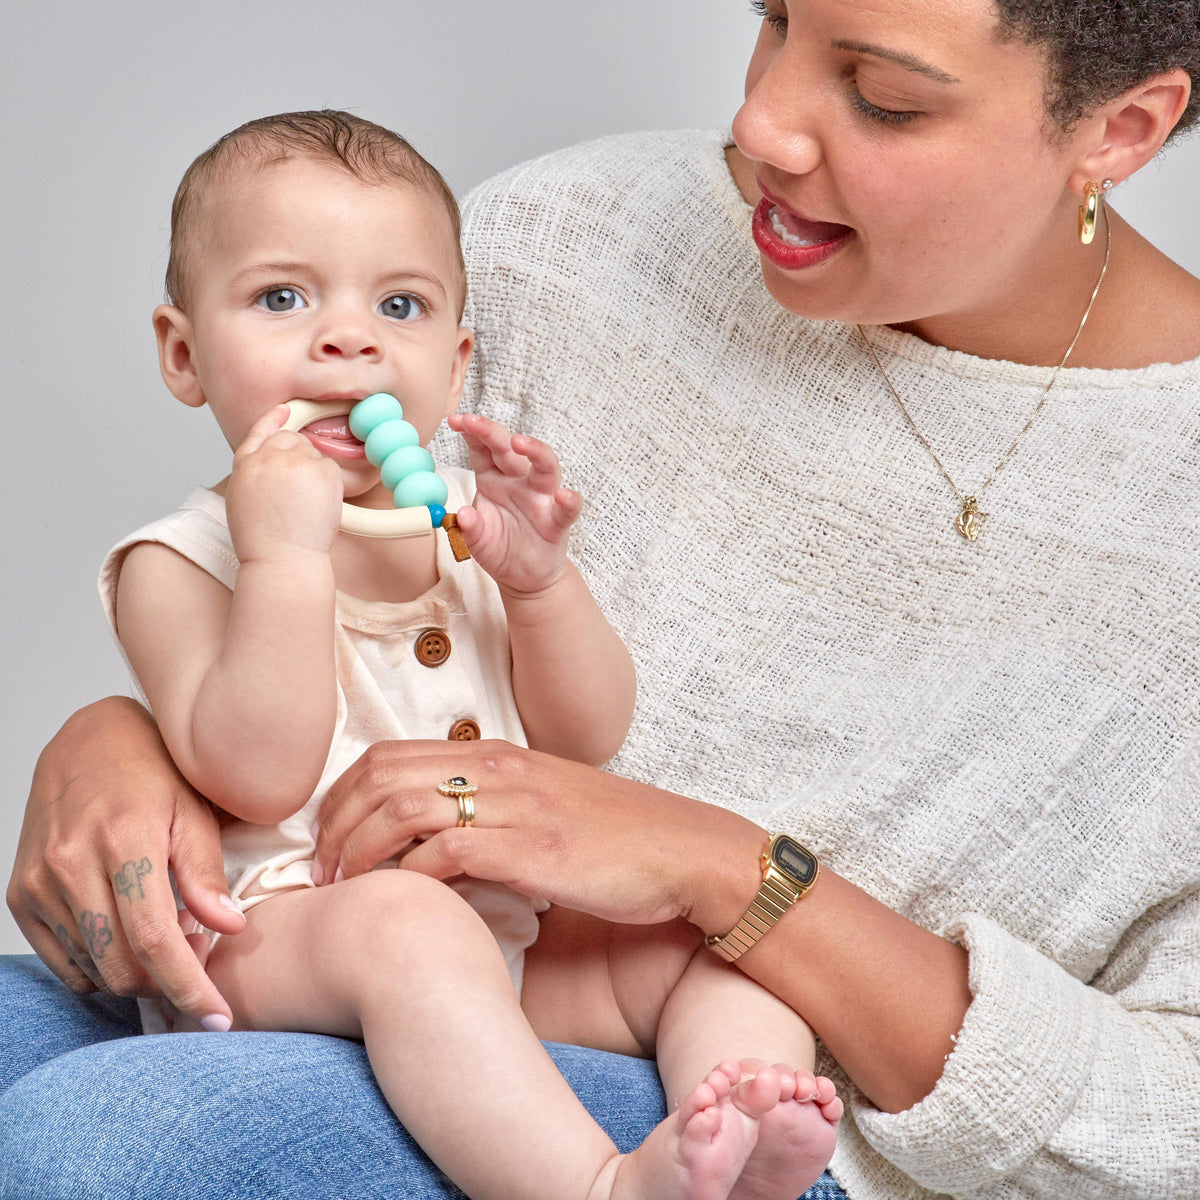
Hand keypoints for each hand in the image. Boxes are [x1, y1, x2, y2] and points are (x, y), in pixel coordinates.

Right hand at [6, 697, 242, 1026]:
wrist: (88, 741)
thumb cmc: (154, 773)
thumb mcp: (195, 811)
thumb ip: (206, 872)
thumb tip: (228, 929)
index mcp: (124, 839)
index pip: (156, 939)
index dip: (190, 986)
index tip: (218, 1017)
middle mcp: (72, 863)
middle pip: (122, 964)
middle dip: (167, 986)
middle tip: (200, 973)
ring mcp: (40, 881)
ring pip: (92, 968)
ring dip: (137, 976)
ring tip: (169, 948)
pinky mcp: (21, 894)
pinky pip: (64, 960)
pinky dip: (101, 966)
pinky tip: (129, 943)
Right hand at [226, 406, 343, 564]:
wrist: (282, 558)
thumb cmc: (263, 539)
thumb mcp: (243, 499)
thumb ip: (255, 473)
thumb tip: (270, 461)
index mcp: (246, 464)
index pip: (259, 432)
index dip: (272, 420)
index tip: (284, 410)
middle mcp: (269, 458)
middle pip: (291, 439)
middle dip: (298, 455)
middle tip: (300, 488)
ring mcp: (297, 462)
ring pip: (313, 453)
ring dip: (313, 471)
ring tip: (306, 503)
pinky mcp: (323, 471)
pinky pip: (330, 468)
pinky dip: (329, 484)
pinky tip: (318, 505)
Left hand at [311, 738, 765, 932]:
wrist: (683, 849)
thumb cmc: (614, 835)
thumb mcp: (541, 804)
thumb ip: (486, 808)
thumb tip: (429, 843)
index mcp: (494, 754)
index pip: (387, 755)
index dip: (340, 795)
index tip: (326, 838)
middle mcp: (497, 769)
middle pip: (381, 777)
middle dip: (335, 824)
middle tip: (320, 871)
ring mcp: (515, 806)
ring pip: (403, 809)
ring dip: (359, 852)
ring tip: (342, 890)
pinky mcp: (534, 850)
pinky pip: (447, 852)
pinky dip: (408, 875)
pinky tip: (398, 902)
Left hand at [448, 412, 582, 594]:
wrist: (523, 577)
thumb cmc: (499, 548)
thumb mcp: (475, 539)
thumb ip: (468, 527)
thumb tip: (462, 515)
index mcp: (493, 480)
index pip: (483, 449)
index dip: (471, 432)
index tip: (455, 420)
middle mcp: (518, 482)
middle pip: (509, 449)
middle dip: (492, 432)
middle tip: (473, 421)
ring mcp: (541, 498)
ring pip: (545, 466)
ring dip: (534, 450)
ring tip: (519, 443)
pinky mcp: (558, 521)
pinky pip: (567, 508)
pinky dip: (569, 500)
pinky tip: (563, 497)